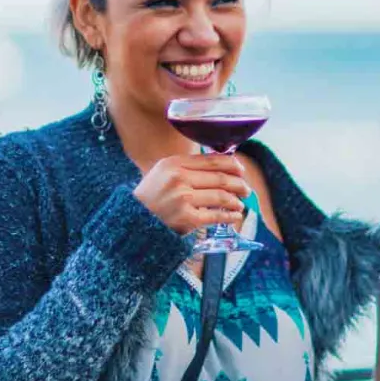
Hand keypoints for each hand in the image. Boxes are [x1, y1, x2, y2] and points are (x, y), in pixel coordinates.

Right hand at [134, 154, 250, 234]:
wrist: (133, 220)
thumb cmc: (152, 197)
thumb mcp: (163, 172)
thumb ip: (188, 166)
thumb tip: (222, 165)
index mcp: (174, 163)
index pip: (212, 160)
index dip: (232, 164)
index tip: (241, 170)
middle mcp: (178, 178)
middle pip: (220, 177)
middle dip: (239, 183)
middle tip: (246, 188)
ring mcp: (183, 198)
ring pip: (220, 196)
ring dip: (236, 200)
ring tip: (240, 203)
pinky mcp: (187, 218)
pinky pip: (215, 215)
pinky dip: (229, 215)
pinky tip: (235, 215)